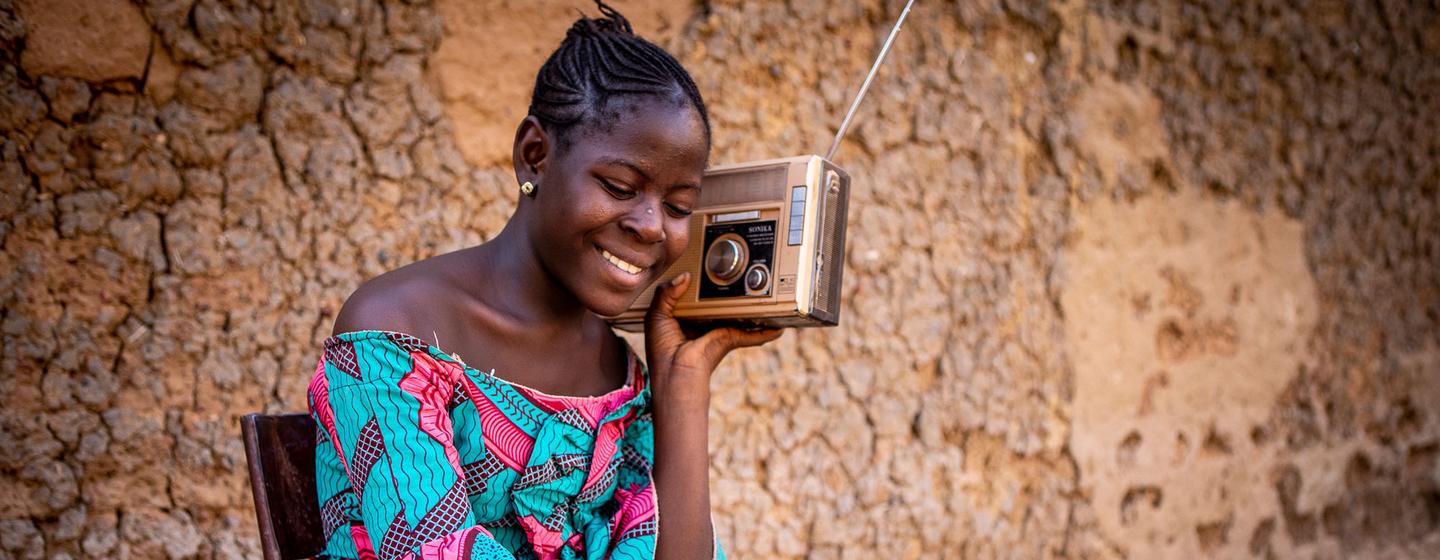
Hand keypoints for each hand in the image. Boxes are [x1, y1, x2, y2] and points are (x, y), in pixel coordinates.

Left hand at [644, 272, 782, 399]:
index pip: (694, 297)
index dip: (700, 284)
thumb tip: (685, 276)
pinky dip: (765, 333)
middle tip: (741, 274)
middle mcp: (703, 324)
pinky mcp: (730, 338)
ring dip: (751, 309)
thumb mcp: (656, 315)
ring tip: (765, 294)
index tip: (709, 268)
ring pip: (738, 316)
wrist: (676, 372)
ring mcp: (719, 331)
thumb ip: (666, 293)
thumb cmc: (662, 349)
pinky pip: (751, 334)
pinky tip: (778, 328)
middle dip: (730, 293)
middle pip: (719, 304)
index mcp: (684, 318)